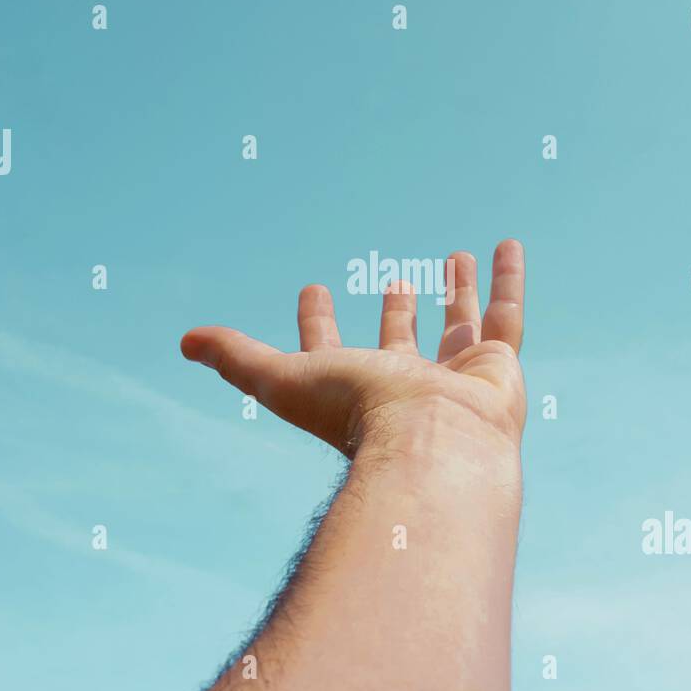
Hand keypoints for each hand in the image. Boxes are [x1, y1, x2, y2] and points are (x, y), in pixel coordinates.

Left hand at [179, 240, 526, 458]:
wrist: (436, 445)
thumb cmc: (358, 415)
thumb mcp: (283, 379)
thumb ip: (237, 359)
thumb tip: (183, 341)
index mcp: (356, 391)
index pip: (330, 351)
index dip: (317, 321)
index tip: (313, 289)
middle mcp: (407, 387)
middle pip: (400, 343)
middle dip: (396, 314)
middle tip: (393, 282)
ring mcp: (455, 379)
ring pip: (459, 327)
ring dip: (455, 293)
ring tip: (454, 258)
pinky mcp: (498, 367)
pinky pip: (506, 316)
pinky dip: (507, 280)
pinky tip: (506, 245)